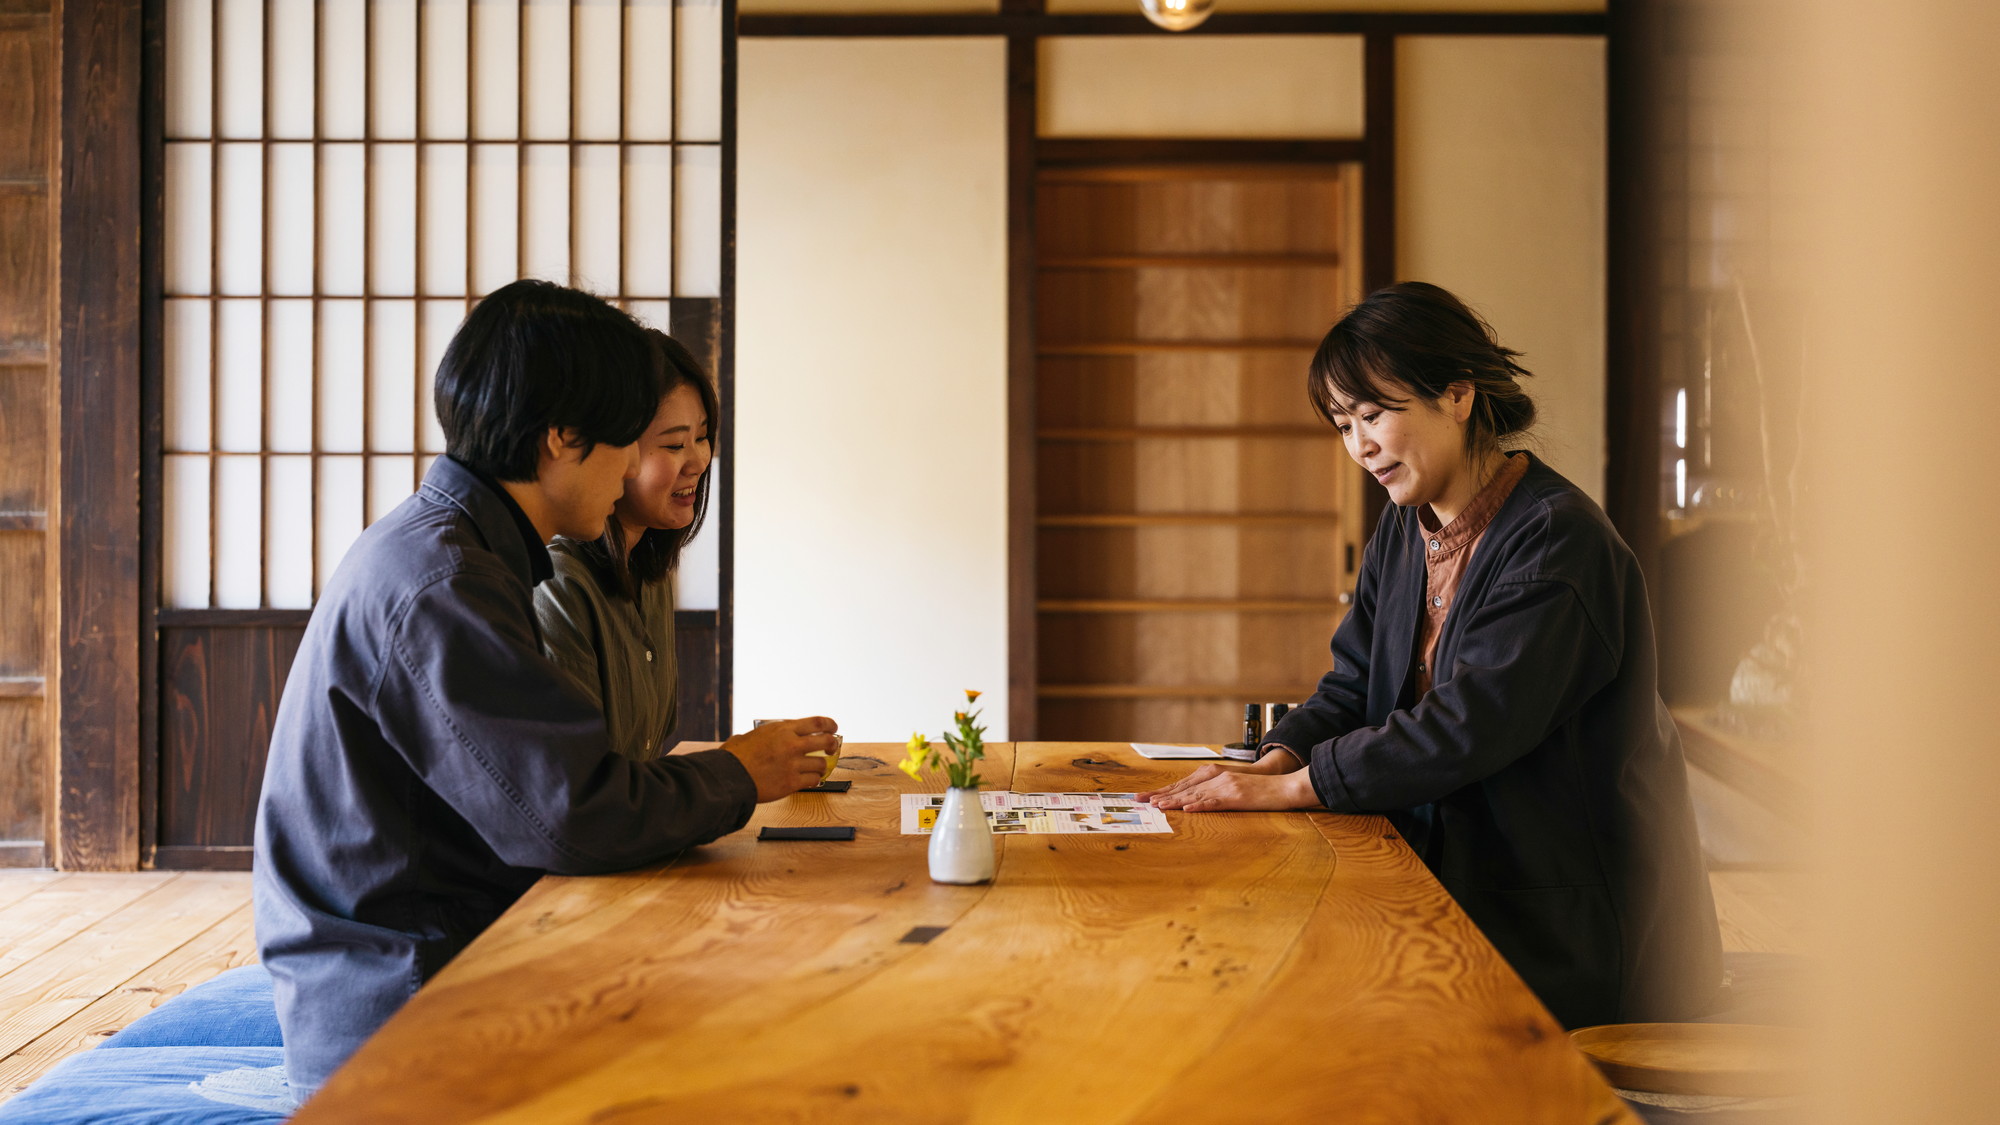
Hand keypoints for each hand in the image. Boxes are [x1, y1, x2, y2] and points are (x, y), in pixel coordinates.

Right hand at [722, 716, 839, 801]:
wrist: (729, 778)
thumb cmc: (734, 758)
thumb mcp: (748, 736)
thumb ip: (762, 735)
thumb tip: (758, 736)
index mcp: (782, 729)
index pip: (817, 722)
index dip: (830, 724)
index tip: (833, 727)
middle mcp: (791, 744)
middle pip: (826, 741)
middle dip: (832, 744)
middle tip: (831, 748)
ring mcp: (793, 764)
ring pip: (821, 764)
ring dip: (821, 766)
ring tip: (816, 768)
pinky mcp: (792, 782)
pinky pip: (813, 780)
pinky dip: (814, 780)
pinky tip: (810, 780)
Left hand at [1140, 763, 1319, 812]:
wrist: (1282, 785)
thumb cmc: (1257, 790)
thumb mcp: (1231, 787)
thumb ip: (1212, 791)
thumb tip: (1191, 802)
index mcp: (1213, 774)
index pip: (1182, 783)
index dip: (1162, 790)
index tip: (1145, 796)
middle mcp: (1216, 776)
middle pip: (1183, 787)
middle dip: (1160, 794)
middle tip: (1140, 801)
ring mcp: (1225, 785)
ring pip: (1195, 794)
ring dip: (1175, 800)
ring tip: (1158, 805)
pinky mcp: (1236, 795)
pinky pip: (1215, 801)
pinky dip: (1200, 805)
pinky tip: (1188, 809)